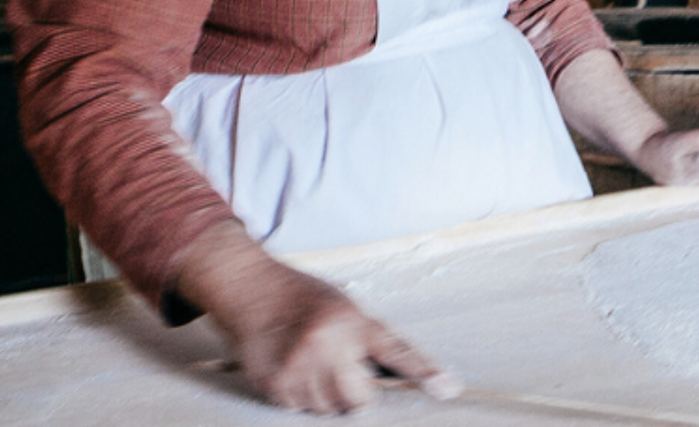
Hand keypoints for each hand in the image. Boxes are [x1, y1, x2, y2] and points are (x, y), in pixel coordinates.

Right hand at [174, 221, 457, 413]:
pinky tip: (293, 371)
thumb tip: (405, 377)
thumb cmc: (304, 298)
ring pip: (329, 410)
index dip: (424, 373)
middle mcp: (326, 344)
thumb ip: (373, 342)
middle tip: (342, 371)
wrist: (251, 288)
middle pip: (360, 400)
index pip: (395, 352)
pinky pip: (299, 410)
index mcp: (351, 321)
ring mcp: (297, 366)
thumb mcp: (347, 308)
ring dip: (326, 398)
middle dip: (356, 395)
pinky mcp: (273, 383)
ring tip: (312, 366)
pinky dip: (300, 398)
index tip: (447, 390)